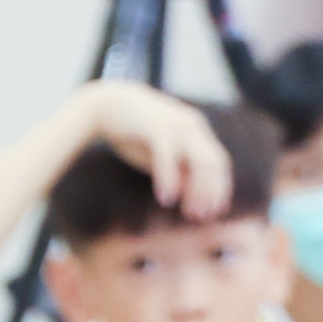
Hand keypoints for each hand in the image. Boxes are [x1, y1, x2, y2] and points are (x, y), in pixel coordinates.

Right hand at [77, 83, 232, 220]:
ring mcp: (176, 125)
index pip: (218, 162)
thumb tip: (188, 192)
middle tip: (200, 216)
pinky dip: (170, 180)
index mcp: (195, 129)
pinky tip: (166, 199)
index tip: (212, 211)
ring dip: (198, 189)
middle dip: (211, 192)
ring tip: (188, 211)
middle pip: (214, 162)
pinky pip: (170, 158)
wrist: (104, 105)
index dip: (219, 188)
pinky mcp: (157, 128)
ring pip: (200, 160)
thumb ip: (175, 168)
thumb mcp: (158, 154)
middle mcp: (191, 125)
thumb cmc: (131, 132)